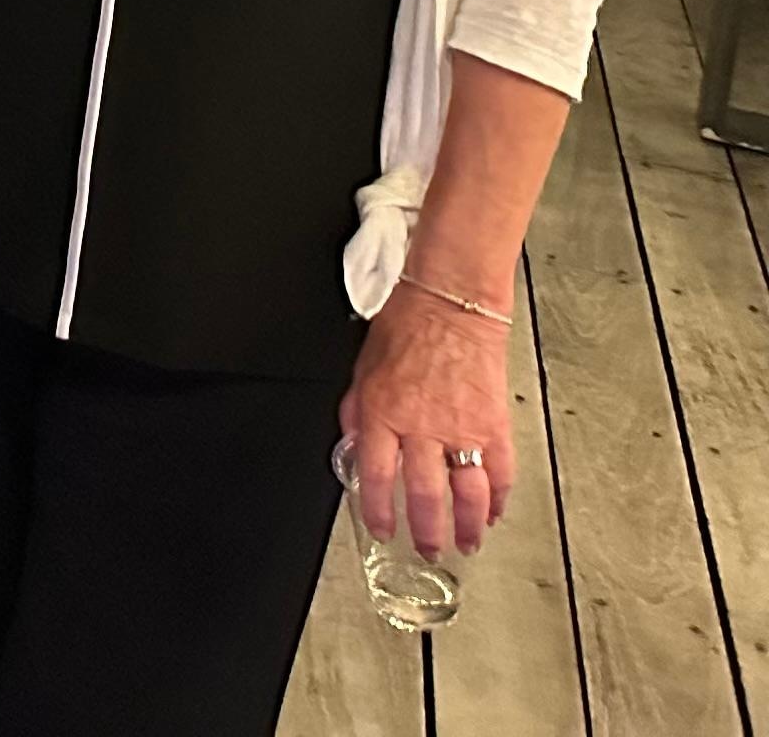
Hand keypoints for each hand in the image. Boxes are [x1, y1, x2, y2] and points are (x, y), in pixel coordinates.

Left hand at [345, 281, 514, 555]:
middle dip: (426, 530)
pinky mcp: (494, 425)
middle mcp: (422, 427)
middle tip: (428, 550)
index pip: (377, 476)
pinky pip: (499, 472)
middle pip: (424, 494)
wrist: (450, 303)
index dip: (378, 510)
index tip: (383, 529)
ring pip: (465, 493)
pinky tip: (493, 512)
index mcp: (383, 413)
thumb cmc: (406, 326)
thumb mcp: (363, 368)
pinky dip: (498, 498)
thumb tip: (354, 446)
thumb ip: (358, 413)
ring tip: (465, 545)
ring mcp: (462, 429)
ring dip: (465, 526)